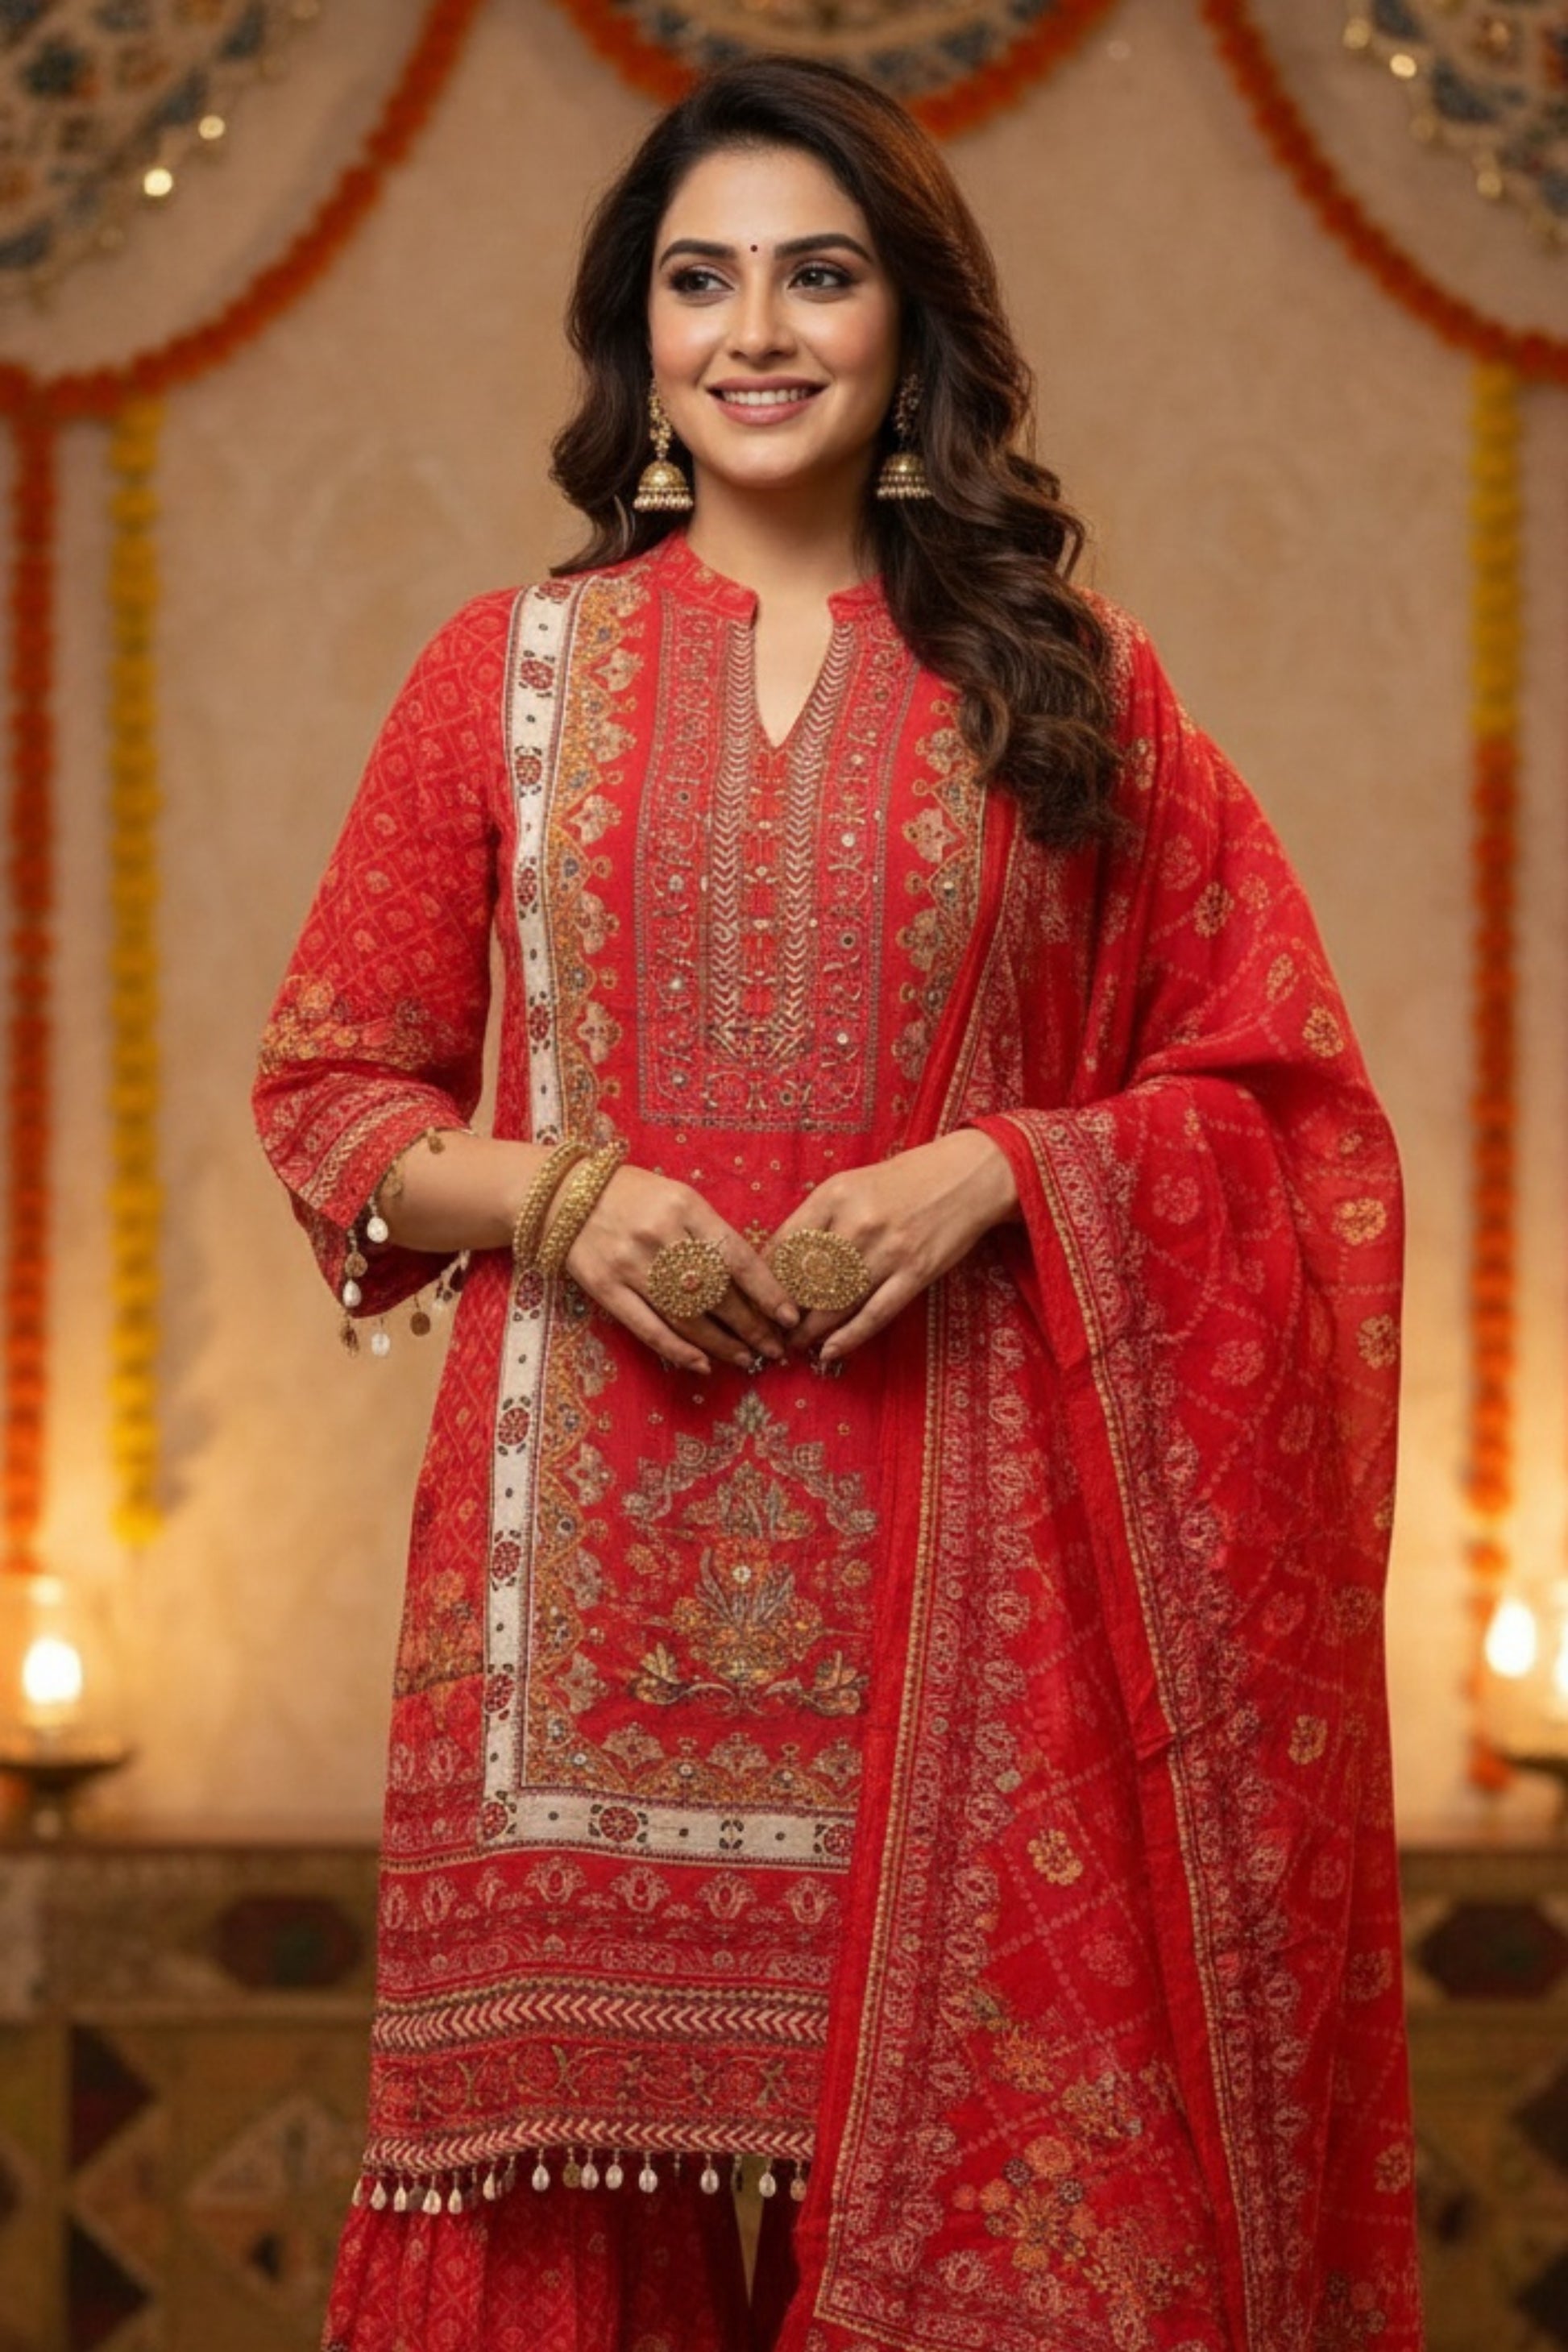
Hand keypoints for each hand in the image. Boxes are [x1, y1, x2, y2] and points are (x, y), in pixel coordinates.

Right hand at [560, 1163, 800, 1376]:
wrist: (561, 1195)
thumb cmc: (633, 1195)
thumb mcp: (678, 1197)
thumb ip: (710, 1233)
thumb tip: (753, 1280)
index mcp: (685, 1206)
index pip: (737, 1257)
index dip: (767, 1292)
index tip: (789, 1316)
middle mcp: (660, 1236)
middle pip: (716, 1292)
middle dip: (751, 1325)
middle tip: (774, 1348)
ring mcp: (630, 1265)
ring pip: (686, 1316)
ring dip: (721, 1343)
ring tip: (746, 1358)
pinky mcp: (605, 1289)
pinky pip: (647, 1328)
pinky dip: (677, 1350)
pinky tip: (702, 1364)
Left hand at [771, 1130, 1018, 1367]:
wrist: (967, 1176)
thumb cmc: (903, 1181)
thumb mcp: (851, 1184)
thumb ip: (817, 1218)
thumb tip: (779, 1262)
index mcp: (834, 1195)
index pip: (785, 1245)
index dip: (765, 1279)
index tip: (755, 1300)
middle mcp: (858, 1222)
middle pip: (806, 1280)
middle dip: (784, 1312)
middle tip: (770, 1332)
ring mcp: (888, 1251)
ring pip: (836, 1303)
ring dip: (810, 1331)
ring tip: (794, 1345)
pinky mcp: (915, 1273)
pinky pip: (875, 1314)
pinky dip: (849, 1337)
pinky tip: (829, 1351)